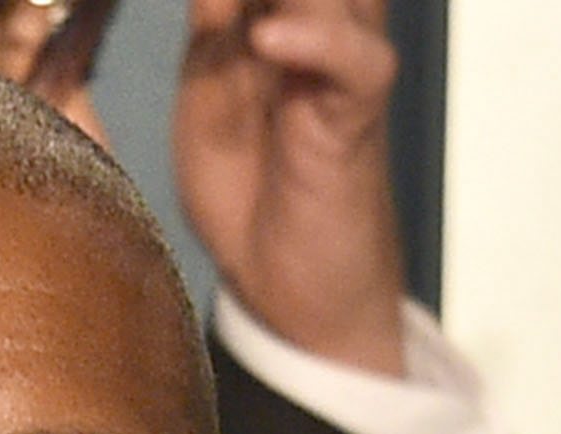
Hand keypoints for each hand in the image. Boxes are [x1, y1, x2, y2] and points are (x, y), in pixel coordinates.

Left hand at [172, 0, 409, 375]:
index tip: (201, 7)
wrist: (282, 280)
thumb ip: (211, 31)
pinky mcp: (358, 114)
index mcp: (282, 12)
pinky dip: (316, 42)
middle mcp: (320, 26)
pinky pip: (359, 61)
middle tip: (211, 7)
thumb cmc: (247, 186)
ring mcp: (341, 65)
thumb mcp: (207, 92)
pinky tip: (267, 40)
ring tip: (221, 7)